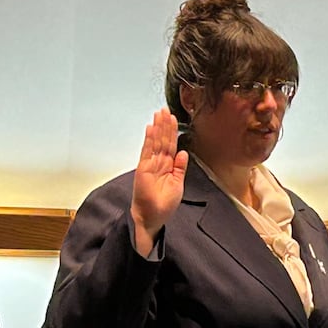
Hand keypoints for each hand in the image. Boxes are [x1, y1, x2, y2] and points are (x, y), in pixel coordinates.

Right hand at [131, 109, 188, 254]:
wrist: (152, 218)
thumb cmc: (163, 205)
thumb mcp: (178, 184)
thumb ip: (180, 168)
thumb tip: (183, 153)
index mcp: (168, 167)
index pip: (170, 145)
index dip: (172, 132)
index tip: (173, 118)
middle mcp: (158, 163)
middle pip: (162, 140)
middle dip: (164, 125)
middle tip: (165, 109)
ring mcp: (150, 165)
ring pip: (155, 143)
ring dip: (158, 128)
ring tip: (159, 114)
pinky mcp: (143, 169)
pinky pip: (147, 152)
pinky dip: (149, 140)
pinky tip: (151, 129)